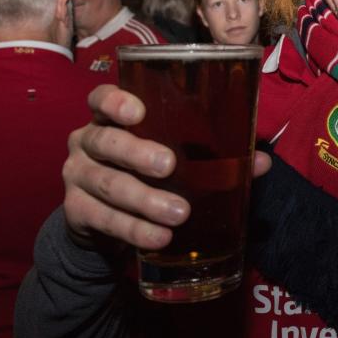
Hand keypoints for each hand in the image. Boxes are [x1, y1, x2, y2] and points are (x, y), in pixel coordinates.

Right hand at [63, 85, 271, 250]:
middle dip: (137, 153)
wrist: (103, 222)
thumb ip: (214, 157)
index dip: (114, 101)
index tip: (138, 111)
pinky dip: (134, 230)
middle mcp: (86, 141)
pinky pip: (103, 220)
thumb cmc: (146, 175)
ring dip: (144, 200)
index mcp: (109, 119)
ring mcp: (76, 176)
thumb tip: (262, 161)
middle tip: (170, 166)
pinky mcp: (75, 211)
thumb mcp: (173, 160)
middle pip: (105, 141)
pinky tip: (159, 239)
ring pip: (108, 184)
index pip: (100, 98)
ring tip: (179, 213)